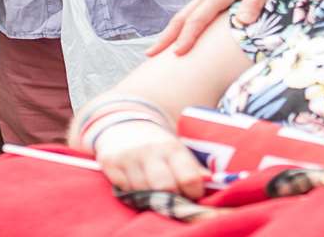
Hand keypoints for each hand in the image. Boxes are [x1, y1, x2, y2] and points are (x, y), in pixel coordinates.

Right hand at [93, 120, 207, 198]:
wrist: (123, 124)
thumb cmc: (157, 145)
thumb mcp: (177, 150)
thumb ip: (193, 168)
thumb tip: (213, 184)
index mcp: (172, 147)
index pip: (189, 178)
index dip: (194, 193)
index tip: (193, 194)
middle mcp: (150, 150)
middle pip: (166, 188)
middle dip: (172, 198)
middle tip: (173, 196)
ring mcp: (128, 156)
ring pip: (143, 192)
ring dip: (150, 197)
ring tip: (154, 191)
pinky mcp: (110, 163)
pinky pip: (123, 190)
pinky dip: (131, 193)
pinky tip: (135, 185)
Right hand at [148, 0, 297, 56]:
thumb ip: (254, 3)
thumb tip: (243, 22)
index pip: (198, 18)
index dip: (187, 37)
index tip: (177, 53)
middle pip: (183, 17)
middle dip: (166, 36)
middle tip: (150, 54)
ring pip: (185, 13)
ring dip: (171, 31)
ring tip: (158, 49)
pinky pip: (193, 11)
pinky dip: (182, 25)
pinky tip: (180, 35)